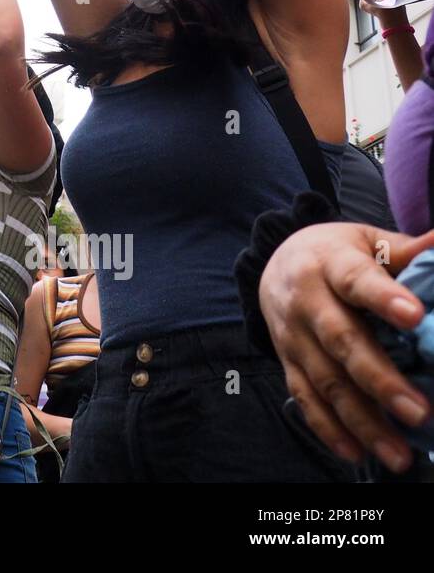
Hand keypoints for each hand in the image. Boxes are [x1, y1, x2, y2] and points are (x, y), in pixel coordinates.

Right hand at [259, 221, 433, 470]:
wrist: (274, 263)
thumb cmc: (335, 254)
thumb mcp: (365, 241)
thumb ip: (404, 249)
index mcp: (329, 264)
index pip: (357, 281)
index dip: (384, 299)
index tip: (415, 316)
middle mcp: (306, 301)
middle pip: (342, 342)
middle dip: (379, 380)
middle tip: (419, 412)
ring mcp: (293, 336)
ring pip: (325, 381)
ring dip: (361, 420)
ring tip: (399, 453)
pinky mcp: (287, 361)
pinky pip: (305, 398)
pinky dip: (328, 428)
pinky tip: (356, 453)